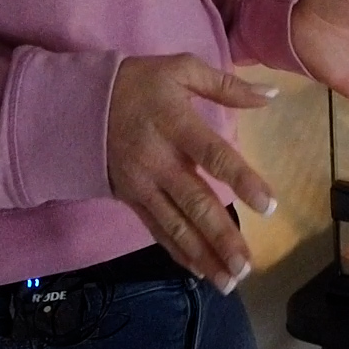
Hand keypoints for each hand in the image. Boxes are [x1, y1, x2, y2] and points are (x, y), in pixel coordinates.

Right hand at [106, 54, 276, 293]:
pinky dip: (178, 252)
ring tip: (230, 280)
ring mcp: (142, 184)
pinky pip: (156, 230)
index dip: (242, 180)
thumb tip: (270, 94)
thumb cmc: (139, 82)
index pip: (214, 155)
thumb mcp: (181, 68)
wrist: (77, 102)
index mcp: (176, 124)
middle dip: (222, 237)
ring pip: (175, 226)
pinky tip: (199, 271)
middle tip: (247, 265)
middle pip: (195, 202)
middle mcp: (159, 160)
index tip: (269, 205)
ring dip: (203, 255)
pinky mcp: (130, 199)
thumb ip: (227, 85)